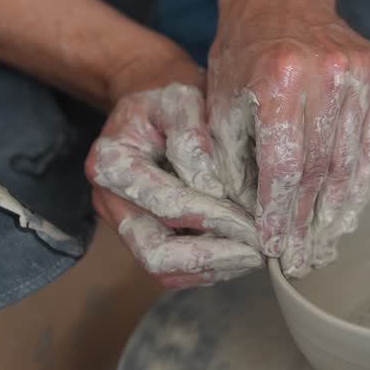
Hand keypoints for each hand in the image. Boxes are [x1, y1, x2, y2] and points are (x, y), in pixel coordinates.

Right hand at [86, 52, 265, 288]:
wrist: (152, 105)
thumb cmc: (168, 98)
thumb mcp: (180, 98)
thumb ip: (191, 137)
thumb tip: (210, 188)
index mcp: (111, 163)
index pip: (165, 203)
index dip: (212, 217)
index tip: (253, 222)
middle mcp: (110, 201)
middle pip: (154, 253)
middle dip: (213, 256)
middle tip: (259, 251)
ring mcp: (124, 224)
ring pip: (164, 270)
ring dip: (214, 268)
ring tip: (257, 254)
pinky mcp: (143, 236)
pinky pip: (173, 271)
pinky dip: (208, 268)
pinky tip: (241, 254)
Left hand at [208, 0, 369, 277]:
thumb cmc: (243, 52)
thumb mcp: (221, 101)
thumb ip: (232, 158)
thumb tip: (250, 217)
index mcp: (278, 78)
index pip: (284, 164)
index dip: (280, 212)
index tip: (274, 246)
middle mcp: (325, 72)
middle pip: (322, 168)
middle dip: (309, 222)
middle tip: (301, 259)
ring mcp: (360, 71)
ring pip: (353, 159)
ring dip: (338, 210)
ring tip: (324, 245)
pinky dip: (360, 179)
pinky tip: (347, 210)